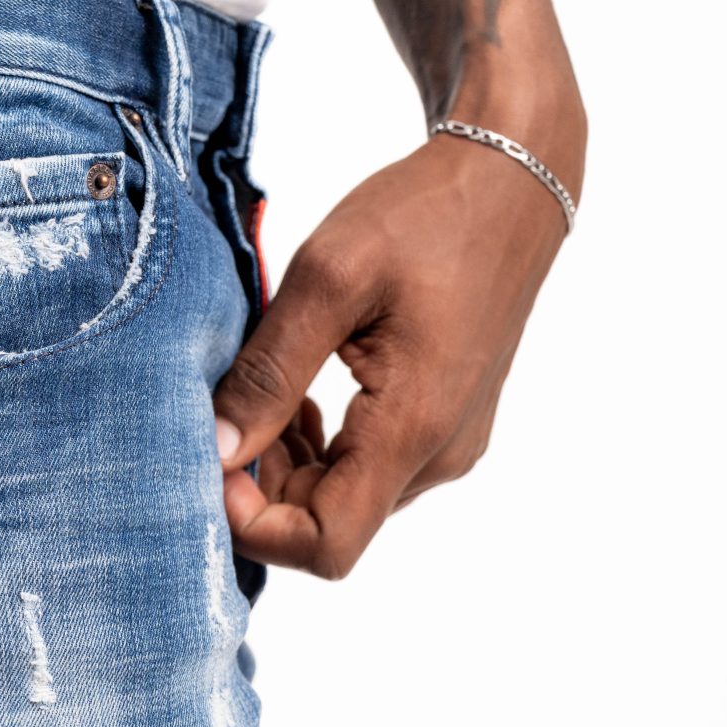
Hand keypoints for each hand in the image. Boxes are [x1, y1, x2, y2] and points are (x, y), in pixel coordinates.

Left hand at [212, 129, 576, 578]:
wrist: (509, 182)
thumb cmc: (424, 216)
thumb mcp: (328, 279)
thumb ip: (270, 372)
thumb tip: (217, 450)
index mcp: (414, 427)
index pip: (328, 544)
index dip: (256, 523)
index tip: (217, 458)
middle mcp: (439, 454)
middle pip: (329, 522)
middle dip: (261, 482)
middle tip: (229, 405)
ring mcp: (448, 444)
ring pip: (344, 496)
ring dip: (286, 461)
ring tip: (265, 385)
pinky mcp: (445, 424)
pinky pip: (366, 465)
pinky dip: (318, 444)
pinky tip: (300, 389)